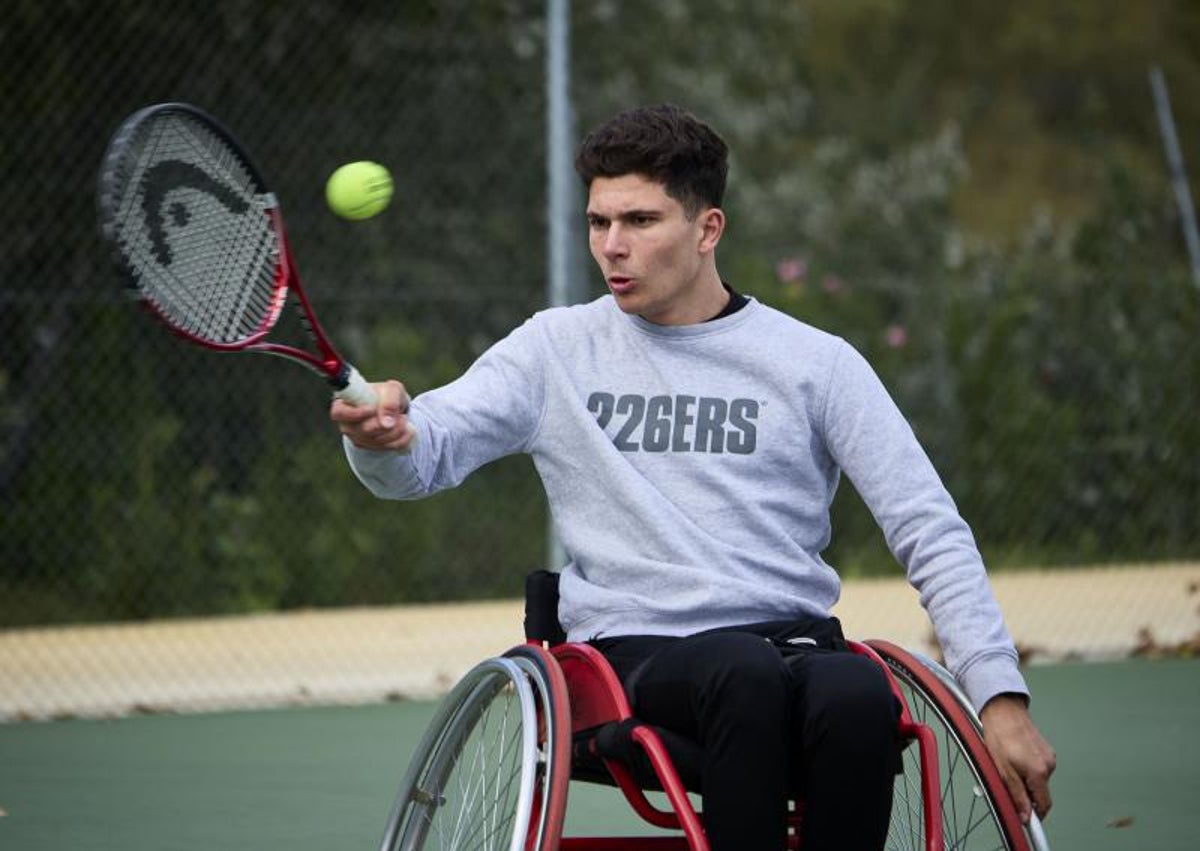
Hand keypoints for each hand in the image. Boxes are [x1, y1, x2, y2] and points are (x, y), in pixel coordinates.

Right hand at [330, 379, 416, 451]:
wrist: (395, 410)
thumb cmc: (388, 396)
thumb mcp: (392, 389)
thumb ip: (390, 400)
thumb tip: (386, 422)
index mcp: (345, 404)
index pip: (339, 413)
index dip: (355, 413)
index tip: (372, 409)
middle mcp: (348, 424)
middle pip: (364, 430)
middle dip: (387, 422)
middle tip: (400, 414)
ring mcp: (358, 439)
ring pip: (379, 441)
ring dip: (398, 429)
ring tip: (403, 418)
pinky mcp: (372, 448)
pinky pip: (390, 447)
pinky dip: (403, 438)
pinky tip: (406, 429)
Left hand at [979, 693, 1055, 822]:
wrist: (1003, 710)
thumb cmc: (1000, 735)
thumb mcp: (1003, 770)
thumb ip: (1017, 795)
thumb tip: (1025, 816)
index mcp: (1040, 772)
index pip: (1044, 804)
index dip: (1034, 813)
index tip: (1024, 816)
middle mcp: (1049, 765)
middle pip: (1040, 791)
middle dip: (1025, 792)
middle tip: (1006, 781)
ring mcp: (1049, 756)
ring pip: (1038, 778)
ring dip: (1025, 778)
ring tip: (1007, 763)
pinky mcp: (1046, 749)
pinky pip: (1037, 766)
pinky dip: (1027, 767)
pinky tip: (1014, 756)